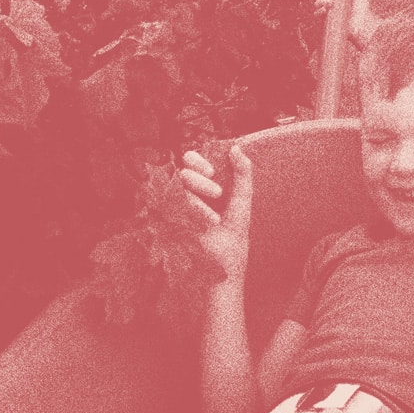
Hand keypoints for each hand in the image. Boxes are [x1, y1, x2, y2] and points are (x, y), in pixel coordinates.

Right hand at [180, 145, 252, 280]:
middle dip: (199, 179)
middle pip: (183, 172)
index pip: (191, 160)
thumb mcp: (242, 200)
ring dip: (198, 201)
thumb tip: (235, 147)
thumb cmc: (234, 233)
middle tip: (218, 192)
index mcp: (204, 183)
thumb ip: (242, 173)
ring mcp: (177, 206)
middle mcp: (188, 192)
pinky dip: (192, 213)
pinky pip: (173, 206)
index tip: (213, 171)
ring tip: (215, 219)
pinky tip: (205, 224)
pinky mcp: (170, 220)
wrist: (225, 264)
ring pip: (178, 190)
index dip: (198, 160)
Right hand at [315, 0, 373, 46]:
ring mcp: (328, 11)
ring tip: (330, 2)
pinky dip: (319, 11)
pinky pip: (317, 15)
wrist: (364, 24)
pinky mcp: (327, 20)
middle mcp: (331, 1)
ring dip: (321, 0)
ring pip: (317, 3)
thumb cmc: (362, 8)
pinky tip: (326, 9)